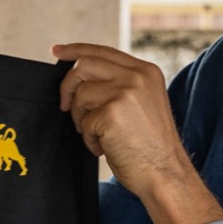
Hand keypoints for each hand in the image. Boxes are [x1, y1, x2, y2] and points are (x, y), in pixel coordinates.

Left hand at [53, 43, 222, 223]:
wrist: (165, 173)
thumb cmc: (151, 147)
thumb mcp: (142, 104)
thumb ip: (120, 85)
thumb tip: (80, 77)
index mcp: (146, 71)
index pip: (103, 51)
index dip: (76, 50)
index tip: (56, 51)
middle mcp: (137, 76)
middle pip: (84, 66)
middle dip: (68, 87)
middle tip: (66, 108)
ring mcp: (125, 92)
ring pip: (80, 95)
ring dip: (81, 120)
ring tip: (101, 136)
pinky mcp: (112, 112)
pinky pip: (83, 121)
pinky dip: (89, 139)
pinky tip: (106, 147)